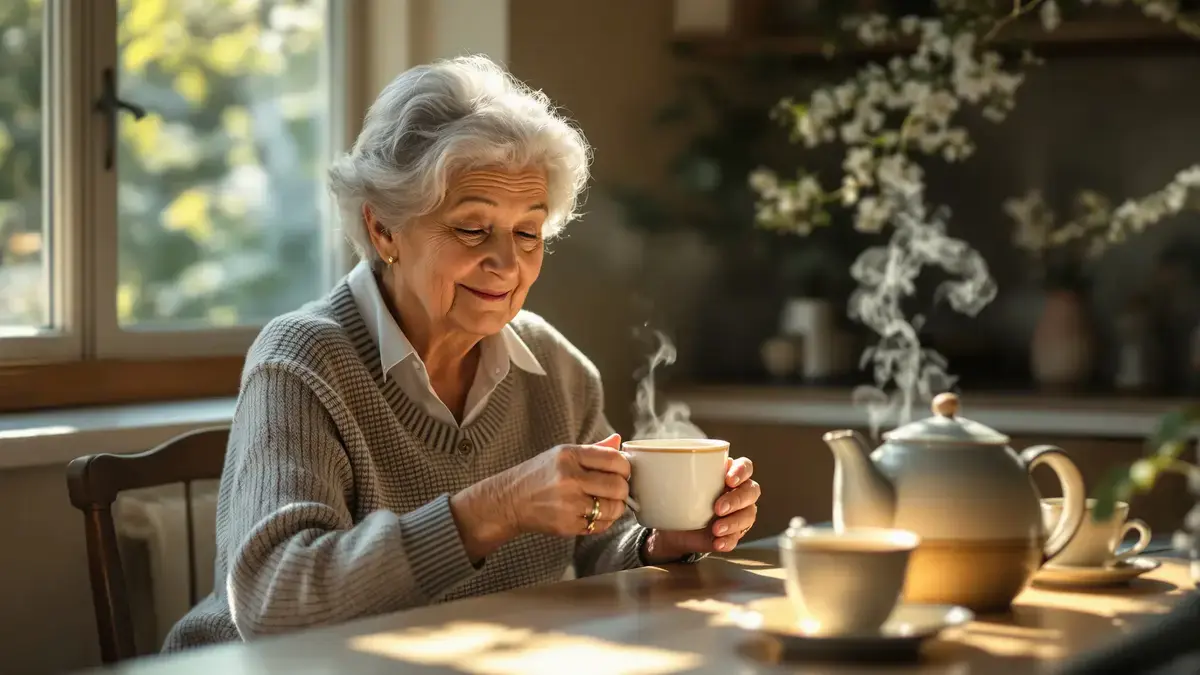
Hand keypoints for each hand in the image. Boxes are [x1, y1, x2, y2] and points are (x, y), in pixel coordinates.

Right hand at [451, 434, 629, 559]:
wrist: (509, 501)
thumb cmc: (539, 475)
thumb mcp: (562, 454)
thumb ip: (593, 450)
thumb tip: (619, 442)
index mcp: (569, 455)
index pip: (615, 459)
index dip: (625, 468)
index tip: (622, 472)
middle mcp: (569, 478)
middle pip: (618, 486)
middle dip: (622, 490)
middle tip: (616, 490)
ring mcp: (568, 503)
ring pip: (613, 508)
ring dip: (616, 508)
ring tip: (605, 503)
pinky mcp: (567, 525)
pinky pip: (600, 525)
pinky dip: (603, 521)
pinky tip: (592, 514)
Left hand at [643, 456, 759, 562]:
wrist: (669, 527)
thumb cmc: (672, 496)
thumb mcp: (665, 480)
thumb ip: (658, 466)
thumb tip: (628, 452)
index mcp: (725, 472)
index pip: (745, 466)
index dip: (741, 471)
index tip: (728, 479)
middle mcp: (736, 491)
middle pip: (751, 491)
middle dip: (737, 499)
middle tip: (717, 508)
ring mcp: (738, 513)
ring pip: (749, 515)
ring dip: (734, 522)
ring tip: (716, 529)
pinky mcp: (733, 533)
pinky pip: (738, 538)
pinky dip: (729, 541)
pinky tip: (718, 543)